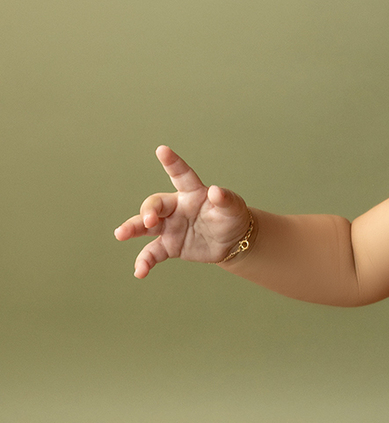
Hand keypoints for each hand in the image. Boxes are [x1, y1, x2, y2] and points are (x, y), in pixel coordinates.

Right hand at [114, 146, 252, 277]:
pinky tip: (140, 272)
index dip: (172, 163)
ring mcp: (170, 226)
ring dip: (133, 228)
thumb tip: (216, 191)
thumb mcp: (234, 209)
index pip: (181, 175)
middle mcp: (176, 208)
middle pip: (156, 204)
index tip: (162, 150)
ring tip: (121, 234)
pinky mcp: (169, 245)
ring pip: (145, 226)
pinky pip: (152, 253)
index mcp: (192, 193)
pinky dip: (145, 262)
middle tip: (149, 220)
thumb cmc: (231, 218)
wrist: (231, 242)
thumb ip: (226, 200)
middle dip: (149, 210)